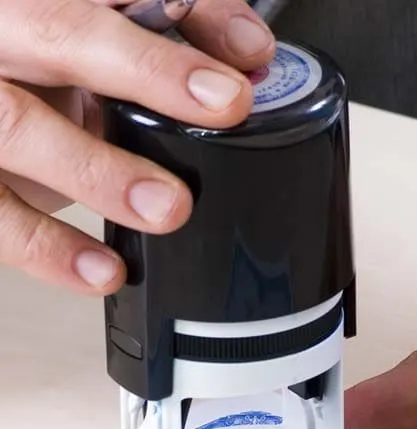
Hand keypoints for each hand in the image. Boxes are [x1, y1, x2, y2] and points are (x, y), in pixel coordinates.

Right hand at [0, 0, 274, 292]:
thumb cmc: (41, 73)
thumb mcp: (102, 44)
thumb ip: (178, 31)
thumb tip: (249, 49)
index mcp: (36, 0)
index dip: (174, 20)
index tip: (238, 62)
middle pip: (56, 31)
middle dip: (144, 68)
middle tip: (225, 106)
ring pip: (15, 126)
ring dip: (96, 171)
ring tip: (167, 209)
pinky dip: (49, 248)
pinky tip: (105, 270)